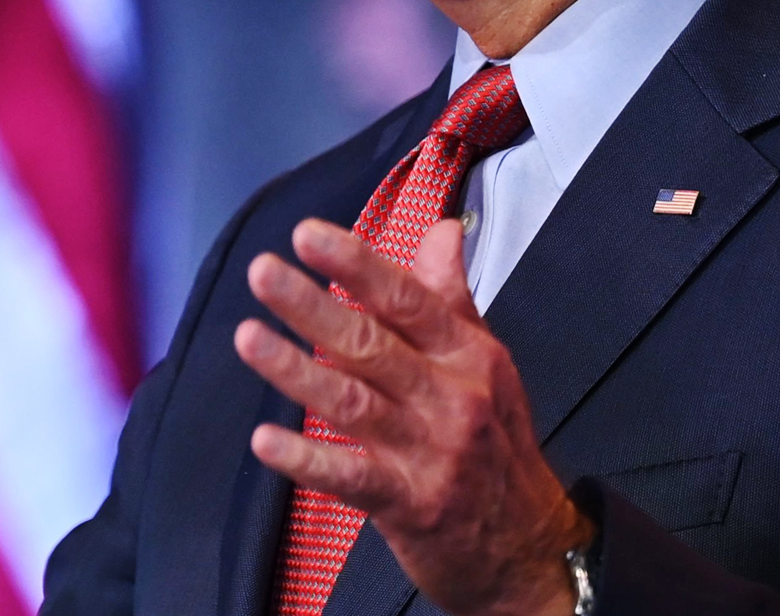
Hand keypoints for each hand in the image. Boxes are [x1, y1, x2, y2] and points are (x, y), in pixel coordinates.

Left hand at [235, 218, 591, 615]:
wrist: (530, 548)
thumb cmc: (498, 447)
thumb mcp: (487, 364)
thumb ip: (451, 297)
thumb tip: (441, 230)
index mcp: (468, 356)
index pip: (408, 299)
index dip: (357, 264)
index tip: (308, 235)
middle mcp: (451, 398)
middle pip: (372, 344)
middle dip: (313, 306)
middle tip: (264, 273)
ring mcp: (429, 453)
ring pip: (353, 403)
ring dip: (296, 371)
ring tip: (249, 338)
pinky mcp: (409, 504)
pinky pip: (351, 478)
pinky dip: (307, 460)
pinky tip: (266, 441)